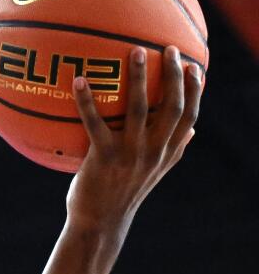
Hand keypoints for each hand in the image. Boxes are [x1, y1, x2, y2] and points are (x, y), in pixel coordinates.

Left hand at [67, 44, 200, 232]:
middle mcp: (153, 152)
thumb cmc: (124, 194)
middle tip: (169, 49)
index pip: (189, 117)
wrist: (99, 224)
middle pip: (171, 106)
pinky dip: (86, 100)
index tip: (195, 67)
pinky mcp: (103, 158)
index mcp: (166, 153)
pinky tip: (79, 79)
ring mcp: (129, 154)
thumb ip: (173, 151)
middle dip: (173, 75)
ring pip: (138, 109)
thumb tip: (192, 130)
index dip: (194, 90)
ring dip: (138, 78)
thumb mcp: (153, 174)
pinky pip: (94, 123)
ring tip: (135, 52)